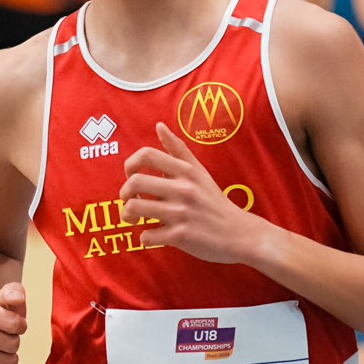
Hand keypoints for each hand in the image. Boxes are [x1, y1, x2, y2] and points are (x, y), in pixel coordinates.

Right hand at [0, 277, 27, 363]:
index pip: (15, 325)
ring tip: (0, 347)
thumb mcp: (9, 294)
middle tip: (5, 335)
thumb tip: (17, 299)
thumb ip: (16, 292)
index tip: (13, 322)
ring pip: (9, 363)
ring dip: (11, 356)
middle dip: (15, 340)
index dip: (21, 325)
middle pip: (12, 345)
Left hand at [120, 126, 263, 266]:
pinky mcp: (181, 236)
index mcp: (186, 171)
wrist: (239, 233)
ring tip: (135, 220)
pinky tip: (154, 236)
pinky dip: (145, 238)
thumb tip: (159, 126)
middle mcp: (183, 189)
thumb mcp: (199, 172)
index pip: (146, 155)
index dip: (130, 165)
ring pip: (135, 209)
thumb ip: (177, 150)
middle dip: (123, 194)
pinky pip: (147, 236)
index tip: (132, 177)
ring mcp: (181, 213)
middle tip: (130, 201)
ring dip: (127, 216)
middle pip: (134, 182)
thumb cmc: (214, 202)